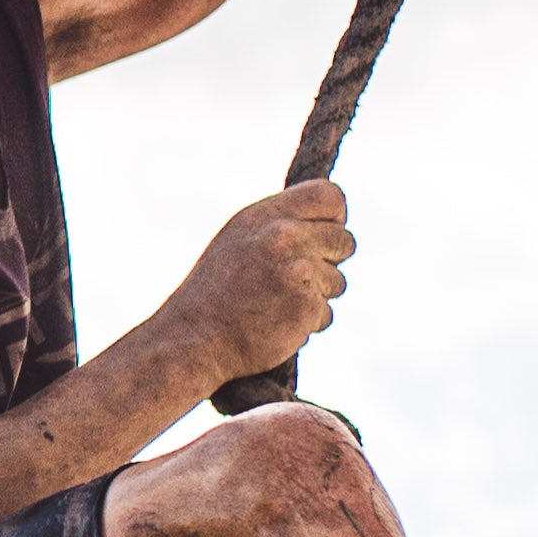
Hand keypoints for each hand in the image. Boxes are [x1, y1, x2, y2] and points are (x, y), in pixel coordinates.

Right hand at [166, 180, 351, 384]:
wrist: (192, 339)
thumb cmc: (214, 293)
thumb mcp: (238, 240)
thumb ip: (279, 224)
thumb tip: (329, 222)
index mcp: (265, 215)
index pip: (330, 196)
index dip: (334, 219)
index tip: (320, 237)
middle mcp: (284, 237)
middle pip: (344, 241)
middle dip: (328, 262)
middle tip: (293, 280)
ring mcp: (297, 271)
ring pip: (338, 282)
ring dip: (316, 296)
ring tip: (275, 304)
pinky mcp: (306, 307)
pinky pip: (327, 314)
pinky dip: (306, 324)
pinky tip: (275, 324)